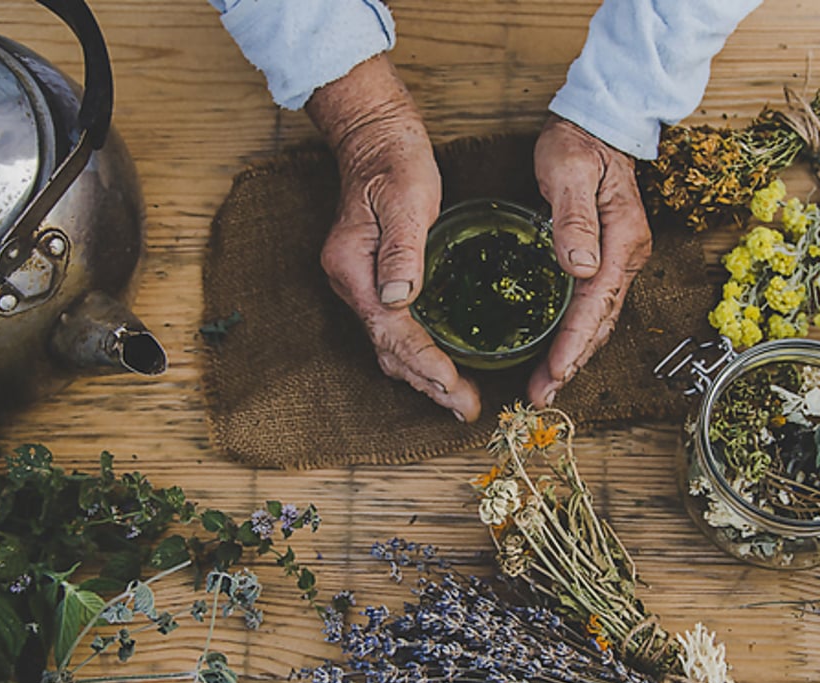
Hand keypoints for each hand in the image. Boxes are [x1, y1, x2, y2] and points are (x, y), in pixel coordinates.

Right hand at [306, 55, 481, 421]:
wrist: (373, 138)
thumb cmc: (393, 163)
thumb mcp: (405, 199)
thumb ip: (402, 249)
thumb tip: (398, 298)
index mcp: (354, 270)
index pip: (392, 332)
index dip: (426, 364)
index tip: (455, 388)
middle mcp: (352, 285)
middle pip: (389, 349)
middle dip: (429, 383)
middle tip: (467, 408)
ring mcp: (362, 286)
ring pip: (391, 345)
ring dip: (425, 376)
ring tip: (460, 400)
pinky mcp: (377, 282)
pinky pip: (397, 330)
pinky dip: (420, 354)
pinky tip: (444, 366)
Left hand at [529, 115, 652, 406]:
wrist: (600, 124)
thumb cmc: (580, 143)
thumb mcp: (570, 171)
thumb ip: (574, 219)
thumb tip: (580, 267)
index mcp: (622, 240)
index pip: (596, 303)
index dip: (574, 342)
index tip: (555, 372)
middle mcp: (627, 256)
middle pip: (600, 322)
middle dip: (572, 363)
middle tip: (541, 395)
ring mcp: (620, 259)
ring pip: (598, 319)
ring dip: (574, 355)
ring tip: (546, 386)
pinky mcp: (607, 258)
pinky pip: (593, 306)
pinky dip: (576, 334)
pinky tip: (557, 352)